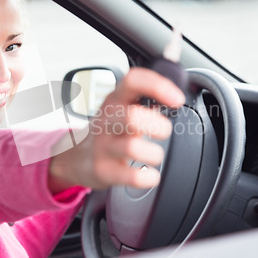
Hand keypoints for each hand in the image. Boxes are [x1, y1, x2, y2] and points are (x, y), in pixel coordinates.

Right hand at [49, 67, 184, 191]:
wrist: (77, 157)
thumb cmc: (110, 130)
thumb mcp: (123, 107)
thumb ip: (147, 97)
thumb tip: (180, 86)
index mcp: (115, 99)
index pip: (132, 81)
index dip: (157, 86)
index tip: (176, 99)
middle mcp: (107, 120)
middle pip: (131, 116)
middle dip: (156, 124)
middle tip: (163, 130)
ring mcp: (102, 145)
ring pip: (131, 147)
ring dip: (153, 153)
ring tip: (154, 155)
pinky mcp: (102, 170)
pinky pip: (129, 176)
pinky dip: (146, 177)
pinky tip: (149, 174)